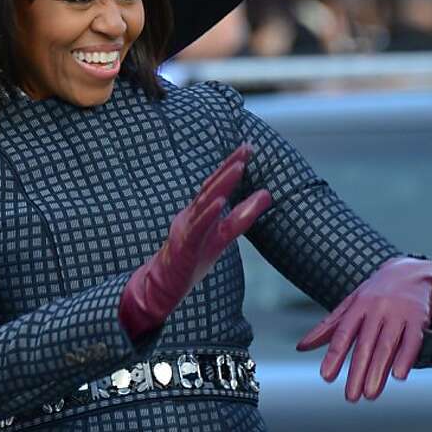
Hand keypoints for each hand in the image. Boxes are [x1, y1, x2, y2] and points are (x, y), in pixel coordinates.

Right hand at [119, 144, 271, 340]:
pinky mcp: (185, 246)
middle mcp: (191, 215)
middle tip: (247, 149)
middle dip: (229, 167)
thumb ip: (242, 217)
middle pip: (211, 187)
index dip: (231, 165)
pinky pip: (197, 228)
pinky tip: (220, 202)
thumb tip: (267, 194)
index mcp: (200, 211)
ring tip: (238, 167)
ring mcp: (187, 229)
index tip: (248, 147)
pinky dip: (208, 214)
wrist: (164, 285)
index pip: (217, 184)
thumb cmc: (194, 259)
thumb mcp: (223, 236)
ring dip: (222, 184)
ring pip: (205, 203)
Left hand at [296, 257, 431, 401]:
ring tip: (370, 394)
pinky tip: (398, 376)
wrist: (410, 272)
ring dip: (378, 371)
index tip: (326, 377)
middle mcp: (376, 309)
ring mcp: (398, 313)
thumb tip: (301, 347)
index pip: (343, 334)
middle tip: (350, 397)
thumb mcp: (349, 306)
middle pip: (365, 344)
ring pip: (387, 345)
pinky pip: (412, 340)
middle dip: (357, 371)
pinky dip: (405, 358)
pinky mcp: (418, 318)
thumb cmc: (374, 294)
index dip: (334, 356)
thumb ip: (327, 327)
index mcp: (357, 307)